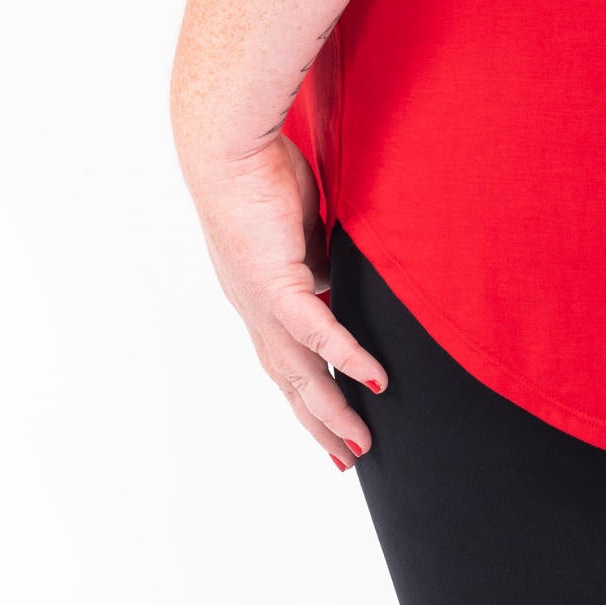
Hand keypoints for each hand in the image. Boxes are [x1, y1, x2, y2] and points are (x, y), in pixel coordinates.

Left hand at [182, 132, 388, 470]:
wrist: (230, 147)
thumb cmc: (264, 168)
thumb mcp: (305, 222)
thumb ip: (322, 253)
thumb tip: (346, 269)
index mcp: (261, 293)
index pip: (288, 356)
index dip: (310, 391)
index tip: (333, 423)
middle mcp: (256, 308)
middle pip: (291, 381)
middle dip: (320, 423)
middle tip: (348, 458)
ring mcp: (263, 301)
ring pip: (301, 372)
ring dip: (331, 411)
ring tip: (360, 444)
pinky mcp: (277, 282)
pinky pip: (317, 330)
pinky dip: (347, 357)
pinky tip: (375, 380)